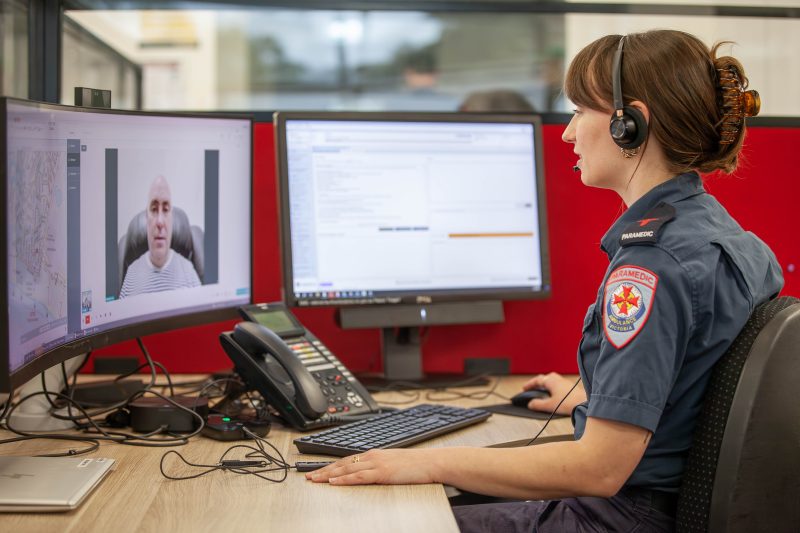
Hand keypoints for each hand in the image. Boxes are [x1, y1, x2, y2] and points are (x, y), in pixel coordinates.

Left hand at [305, 448, 437, 485]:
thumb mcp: (394, 463)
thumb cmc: (416, 465)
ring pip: (346, 468)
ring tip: (314, 479)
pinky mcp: (381, 473)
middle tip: (308, 475)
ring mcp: (376, 464)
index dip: (331, 465)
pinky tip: (334, 481)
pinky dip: (344, 478)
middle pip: (342, 463)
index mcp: (375, 454)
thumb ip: (380, 467)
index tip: (319, 470)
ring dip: (328, 474)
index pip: (347, 459)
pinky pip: (358, 476)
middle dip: (323, 469)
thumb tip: (369, 473)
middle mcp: (373, 456)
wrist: (431, 462)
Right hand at [521, 372, 583, 414]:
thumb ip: (538, 404)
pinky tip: (553, 396)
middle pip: (544, 378)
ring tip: (542, 394)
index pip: (537, 380)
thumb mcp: (549, 405)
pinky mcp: (569, 387)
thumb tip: (530, 404)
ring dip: (545, 386)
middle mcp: (557, 379)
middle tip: (532, 389)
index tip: (524, 389)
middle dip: (537, 384)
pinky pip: (557, 385)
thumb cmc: (569, 402)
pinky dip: (552, 389)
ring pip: (551, 381)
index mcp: (550, 380)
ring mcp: (564, 382)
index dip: (529, 385)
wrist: (585, 403)